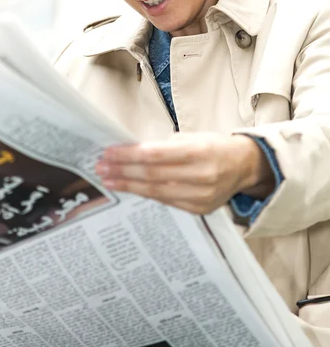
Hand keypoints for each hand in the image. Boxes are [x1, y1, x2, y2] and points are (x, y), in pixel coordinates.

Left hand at [95, 133, 274, 214]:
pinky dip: (145, 194)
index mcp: (200, 151)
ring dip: (129, 185)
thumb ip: (165, 145)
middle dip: (123, 170)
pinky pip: (165, 201)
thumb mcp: (193, 137)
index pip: (155, 154)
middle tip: (101, 167)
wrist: (243, 167)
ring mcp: (201, 196)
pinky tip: (130, 188)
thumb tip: (131, 151)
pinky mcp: (199, 209)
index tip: (108, 152)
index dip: (129, 154)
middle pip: (152, 175)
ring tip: (108, 179)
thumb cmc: (214, 146)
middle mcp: (201, 175)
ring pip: (156, 192)